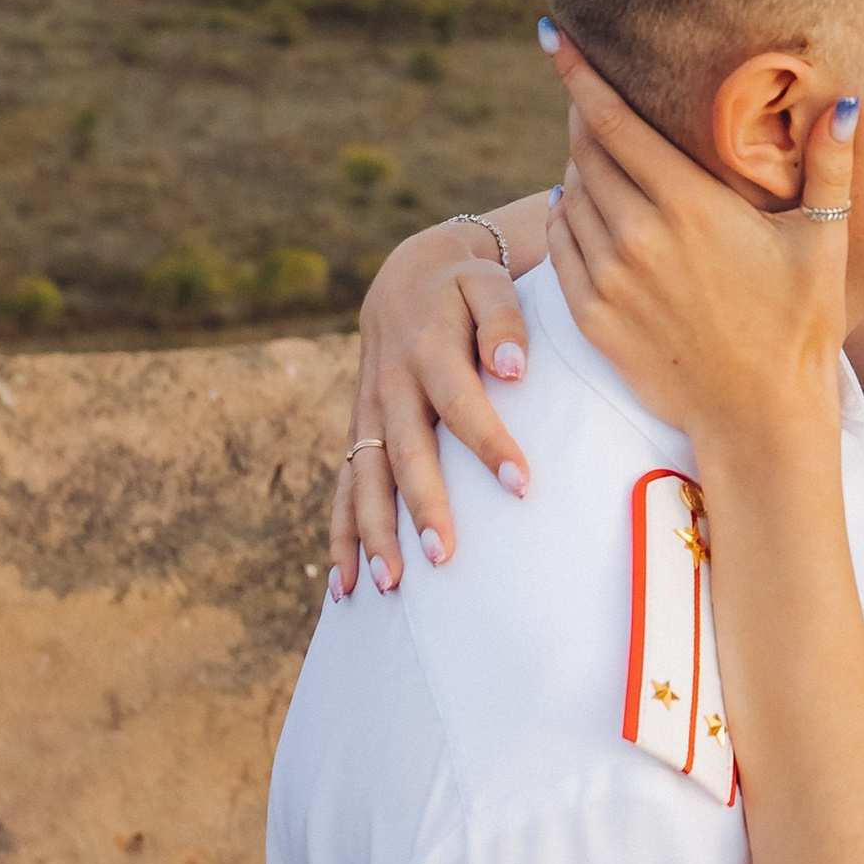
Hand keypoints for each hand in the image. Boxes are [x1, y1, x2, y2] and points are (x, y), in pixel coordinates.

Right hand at [330, 225, 534, 594]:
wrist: (409, 277)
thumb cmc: (465, 289)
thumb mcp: (489, 285)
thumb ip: (505, 322)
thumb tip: (514, 368)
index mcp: (428, 349)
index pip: (460, 402)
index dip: (489, 443)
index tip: (521, 484)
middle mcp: (391, 387)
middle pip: (405, 453)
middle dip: (422, 506)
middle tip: (444, 556)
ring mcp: (368, 415)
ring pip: (365, 480)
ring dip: (374, 533)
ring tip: (391, 585)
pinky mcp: (359, 434)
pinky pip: (344, 489)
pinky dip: (342, 536)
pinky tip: (345, 586)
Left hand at [541, 37, 855, 455]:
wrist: (758, 416)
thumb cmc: (800, 324)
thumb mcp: (823, 241)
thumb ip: (830, 167)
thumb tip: (846, 102)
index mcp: (690, 206)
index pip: (613, 122)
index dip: (578, 75)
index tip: (551, 36)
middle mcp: (638, 236)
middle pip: (584, 152)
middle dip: (583, 118)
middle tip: (593, 98)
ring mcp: (609, 279)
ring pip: (568, 196)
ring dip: (577, 169)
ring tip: (602, 159)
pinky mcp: (591, 316)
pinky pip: (561, 246)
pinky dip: (566, 218)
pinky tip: (585, 210)